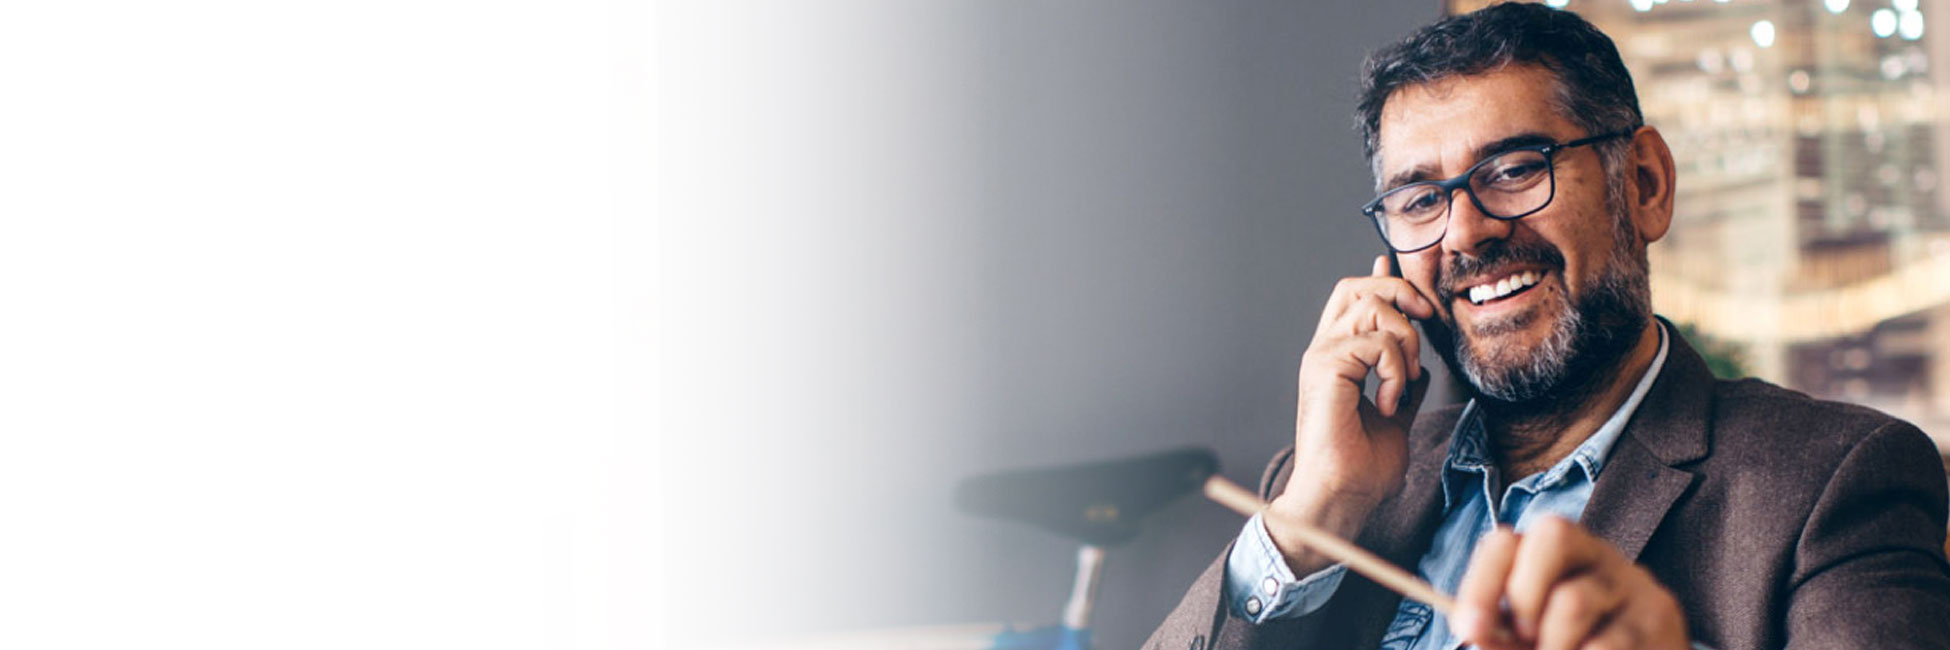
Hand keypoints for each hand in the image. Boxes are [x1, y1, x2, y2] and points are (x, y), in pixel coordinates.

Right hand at [1264, 255, 1435, 574]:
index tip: (1403, 278)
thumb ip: (1404, 388)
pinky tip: (1389, 403)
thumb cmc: (1360, 470)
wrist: (1342, 497)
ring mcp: (1322, 357)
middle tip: (1426, 322)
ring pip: (1373, 307)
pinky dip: (1395, 371)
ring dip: (1404, 341)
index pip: (1353, 300)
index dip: (1381, 280)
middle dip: (1400, 294)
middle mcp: (1325, 352)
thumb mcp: (1396, 419)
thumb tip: (1420, 369)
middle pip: (1358, 288)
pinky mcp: (1325, 368)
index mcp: (1338, 360)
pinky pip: (1376, 343)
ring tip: (1403, 382)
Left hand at [1453, 517, 1689, 649]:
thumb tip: (1474, 628)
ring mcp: (1634, 582)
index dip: (1481, 582)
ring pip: (1573, 601)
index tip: (1468, 627)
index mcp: (1554, 554)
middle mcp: (1598, 554)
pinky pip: (1605, 643)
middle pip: (1551, 536)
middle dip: (1522, 597)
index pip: (1505, 541)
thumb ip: (1500, 633)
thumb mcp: (1531, 639)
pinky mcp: (1660, 616)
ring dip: (1553, 646)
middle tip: (1526, 637)